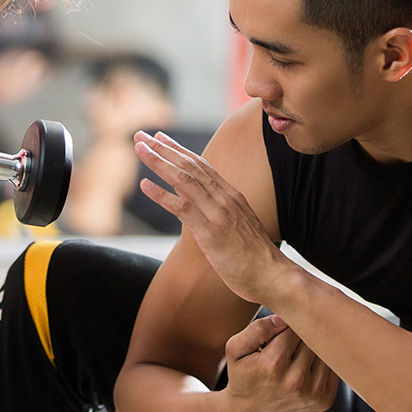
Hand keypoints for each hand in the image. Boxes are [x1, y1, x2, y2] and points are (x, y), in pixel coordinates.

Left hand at [134, 130, 286, 304]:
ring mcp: (218, 213)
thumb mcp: (239, 226)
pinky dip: (161, 195)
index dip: (179, 150)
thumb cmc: (255, 256)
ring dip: (158, 162)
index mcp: (231, 195)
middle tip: (140, 136)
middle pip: (190, 166)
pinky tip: (144, 185)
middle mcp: (224, 198)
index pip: (201, 165)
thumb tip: (203, 209)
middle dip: (163, 148)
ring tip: (138, 149)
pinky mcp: (211, 232)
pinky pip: (182, 208)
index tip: (160, 138)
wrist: (272, 275)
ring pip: (184, 179)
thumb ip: (222, 212)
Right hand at [219, 314, 340, 411]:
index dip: (288, 323)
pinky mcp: (325, 401)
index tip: (282, 329)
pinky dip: (323, 364)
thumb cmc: (242, 376)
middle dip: (303, 335)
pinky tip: (307, 368)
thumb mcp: (236, 350)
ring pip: (325, 352)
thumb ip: (257, 329)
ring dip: (315, 348)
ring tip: (299, 353)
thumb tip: (284, 317)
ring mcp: (313, 393)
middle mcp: (296, 380)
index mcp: (273, 364)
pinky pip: (332, 369)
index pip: (294, 326)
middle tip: (292, 340)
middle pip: (312, 338)